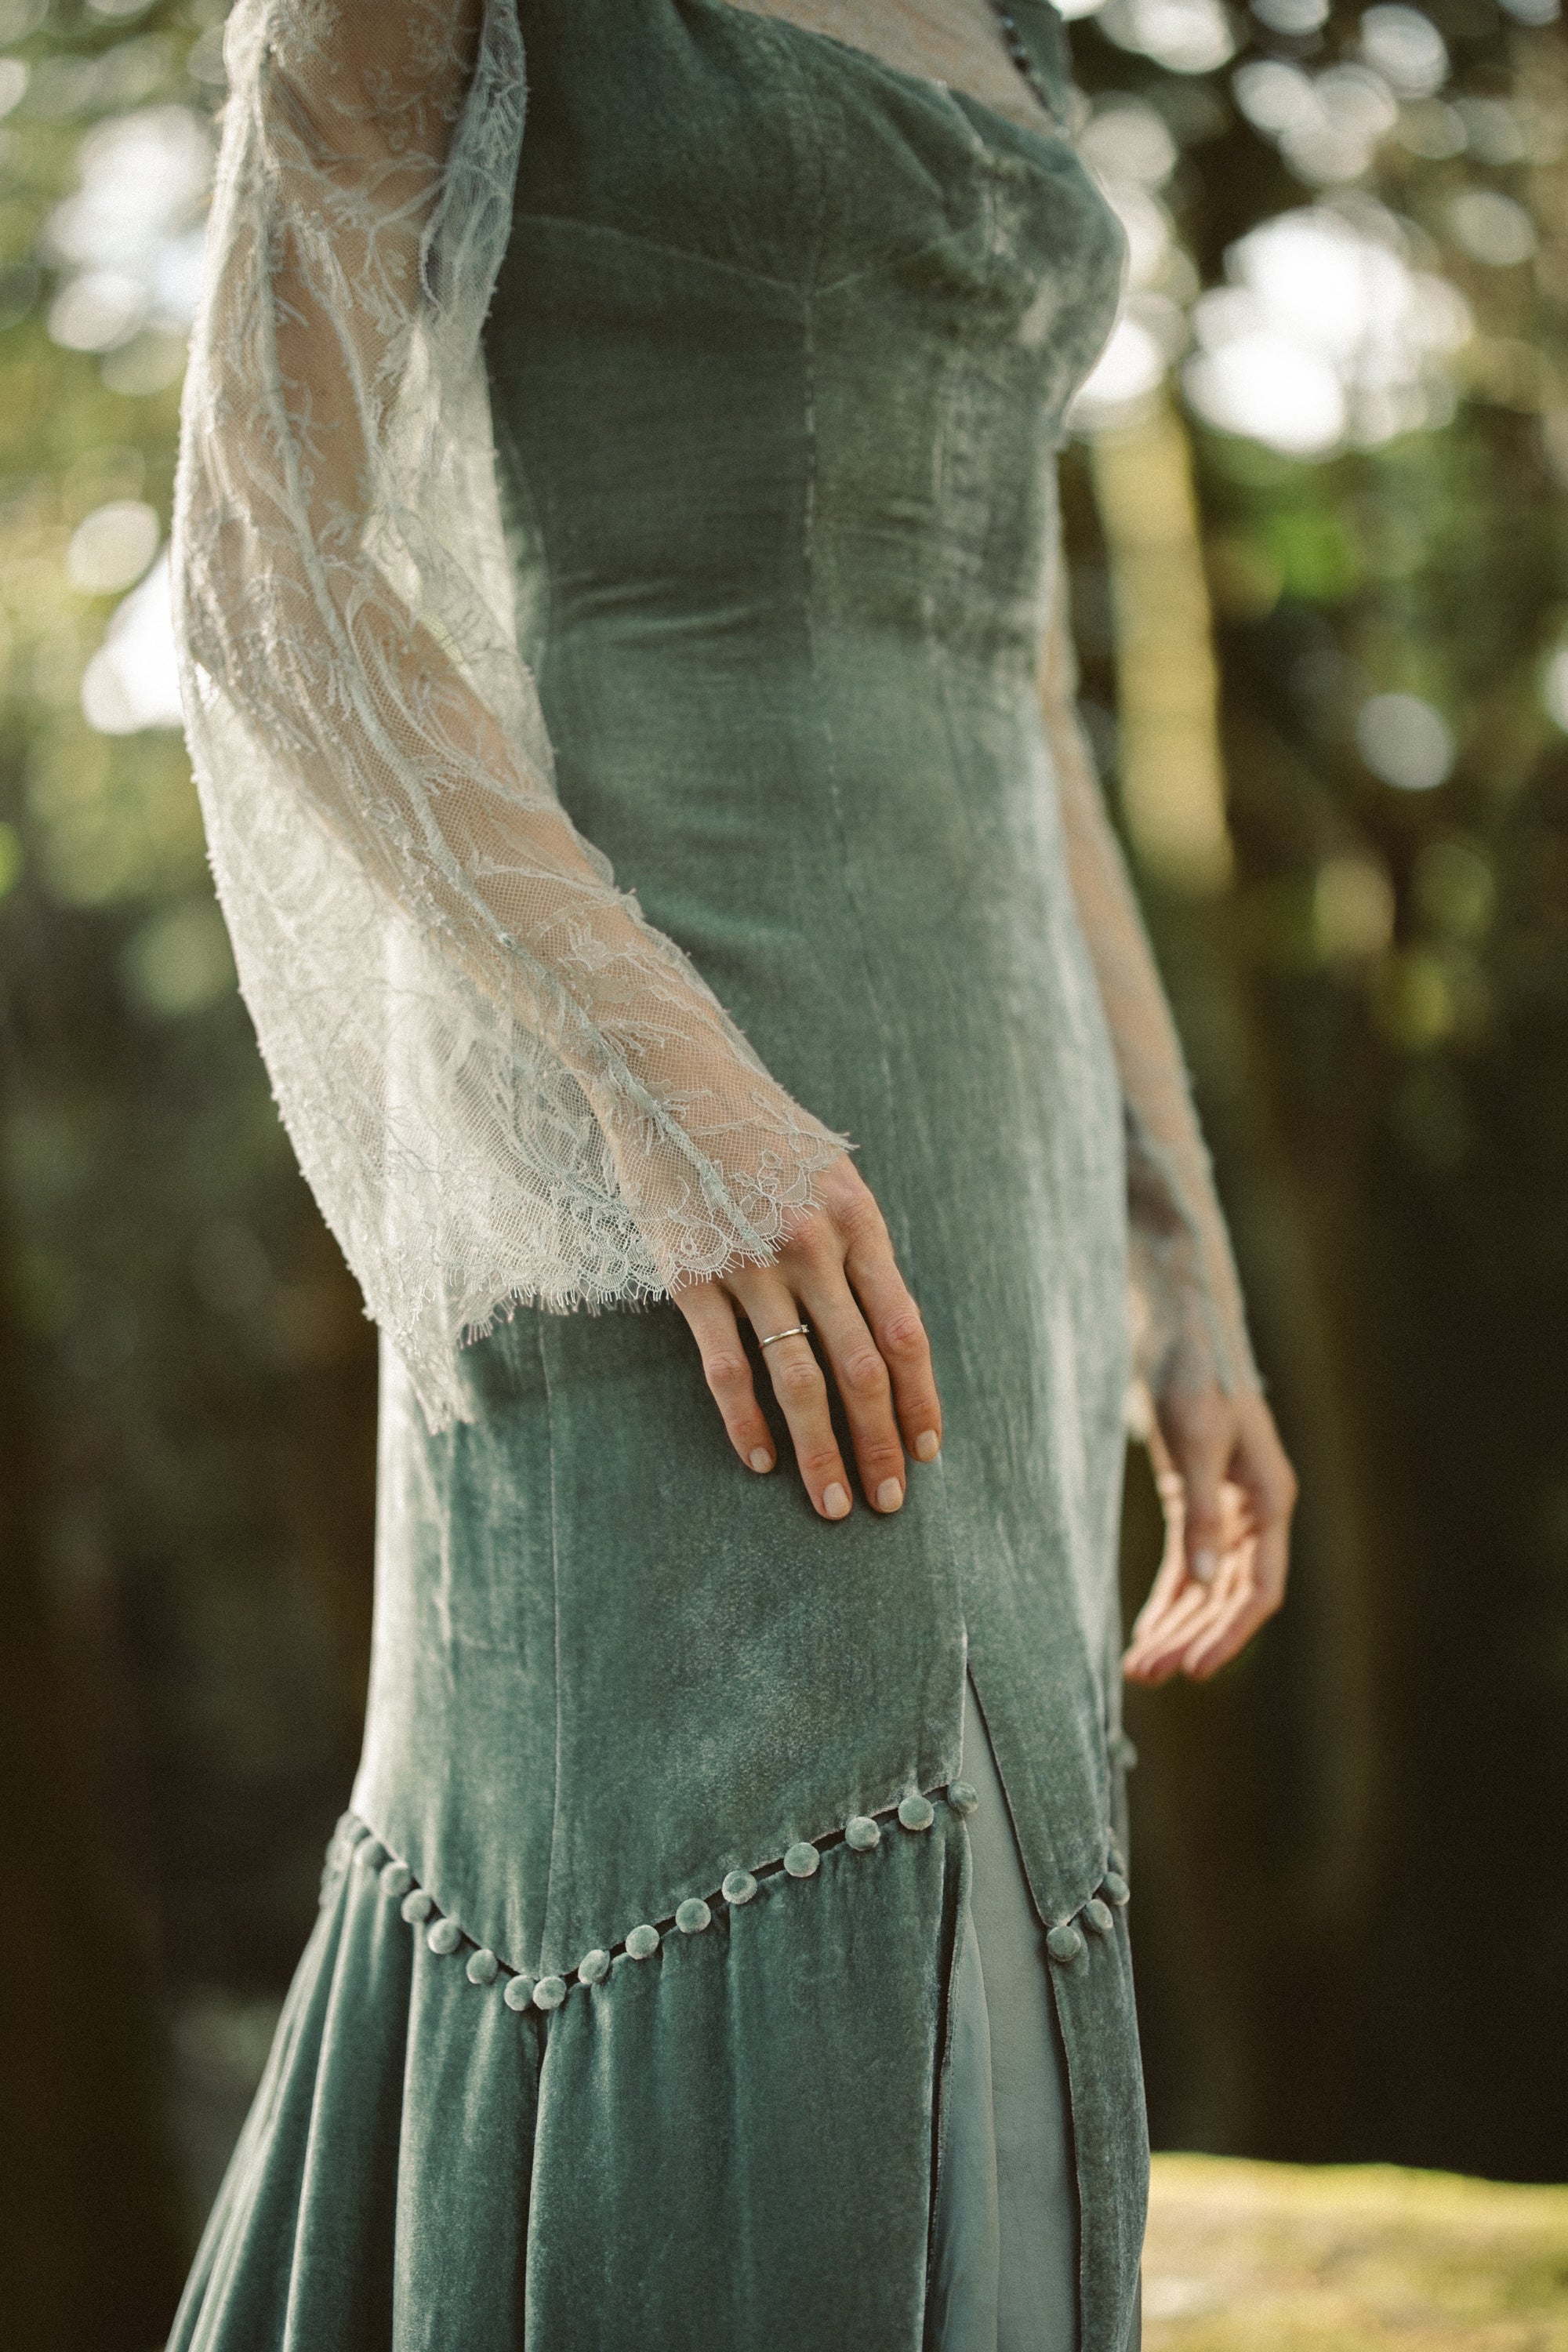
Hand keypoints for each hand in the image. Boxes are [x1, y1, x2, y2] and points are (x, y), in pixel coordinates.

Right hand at [672, 1155, 942, 1519]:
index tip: (927, 1450)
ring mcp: (750, 1264)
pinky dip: (746, 1423)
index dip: (919, 1398)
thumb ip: (858, 1242)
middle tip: (889, 1502)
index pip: (903, 1331)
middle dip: (878, 1444)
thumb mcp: (830, 1169)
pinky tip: (762, 1461)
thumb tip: (885, 1328)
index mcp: (858, 1219)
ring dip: (820, 1453)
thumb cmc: (757, 1126)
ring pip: (799, 1382)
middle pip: (860, 1369)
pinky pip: (727, 1368)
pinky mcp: (691, 1277)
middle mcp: (813, 1246)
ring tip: (833, 1505)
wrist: (669, 1073)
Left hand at [1122, 1380, 1296, 1683]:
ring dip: (1176, 1625)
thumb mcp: (1194, 1439)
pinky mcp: (1194, 1498)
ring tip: (1140, 1668)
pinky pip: (1186, 1563)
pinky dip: (1168, 1597)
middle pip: (1228, 1595)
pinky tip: (1147, 1629)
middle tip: (1148, 1674)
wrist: (1176, 1326)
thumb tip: (1204, 1578)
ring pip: (1205, 1586)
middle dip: (1191, 1637)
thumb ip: (1200, 1509)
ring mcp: (1225, 1508)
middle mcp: (1255, 1512)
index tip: (1194, 1669)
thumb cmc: (1193, 1372)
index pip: (1258, 1587)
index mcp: (1269, 1499)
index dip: (1229, 1632)